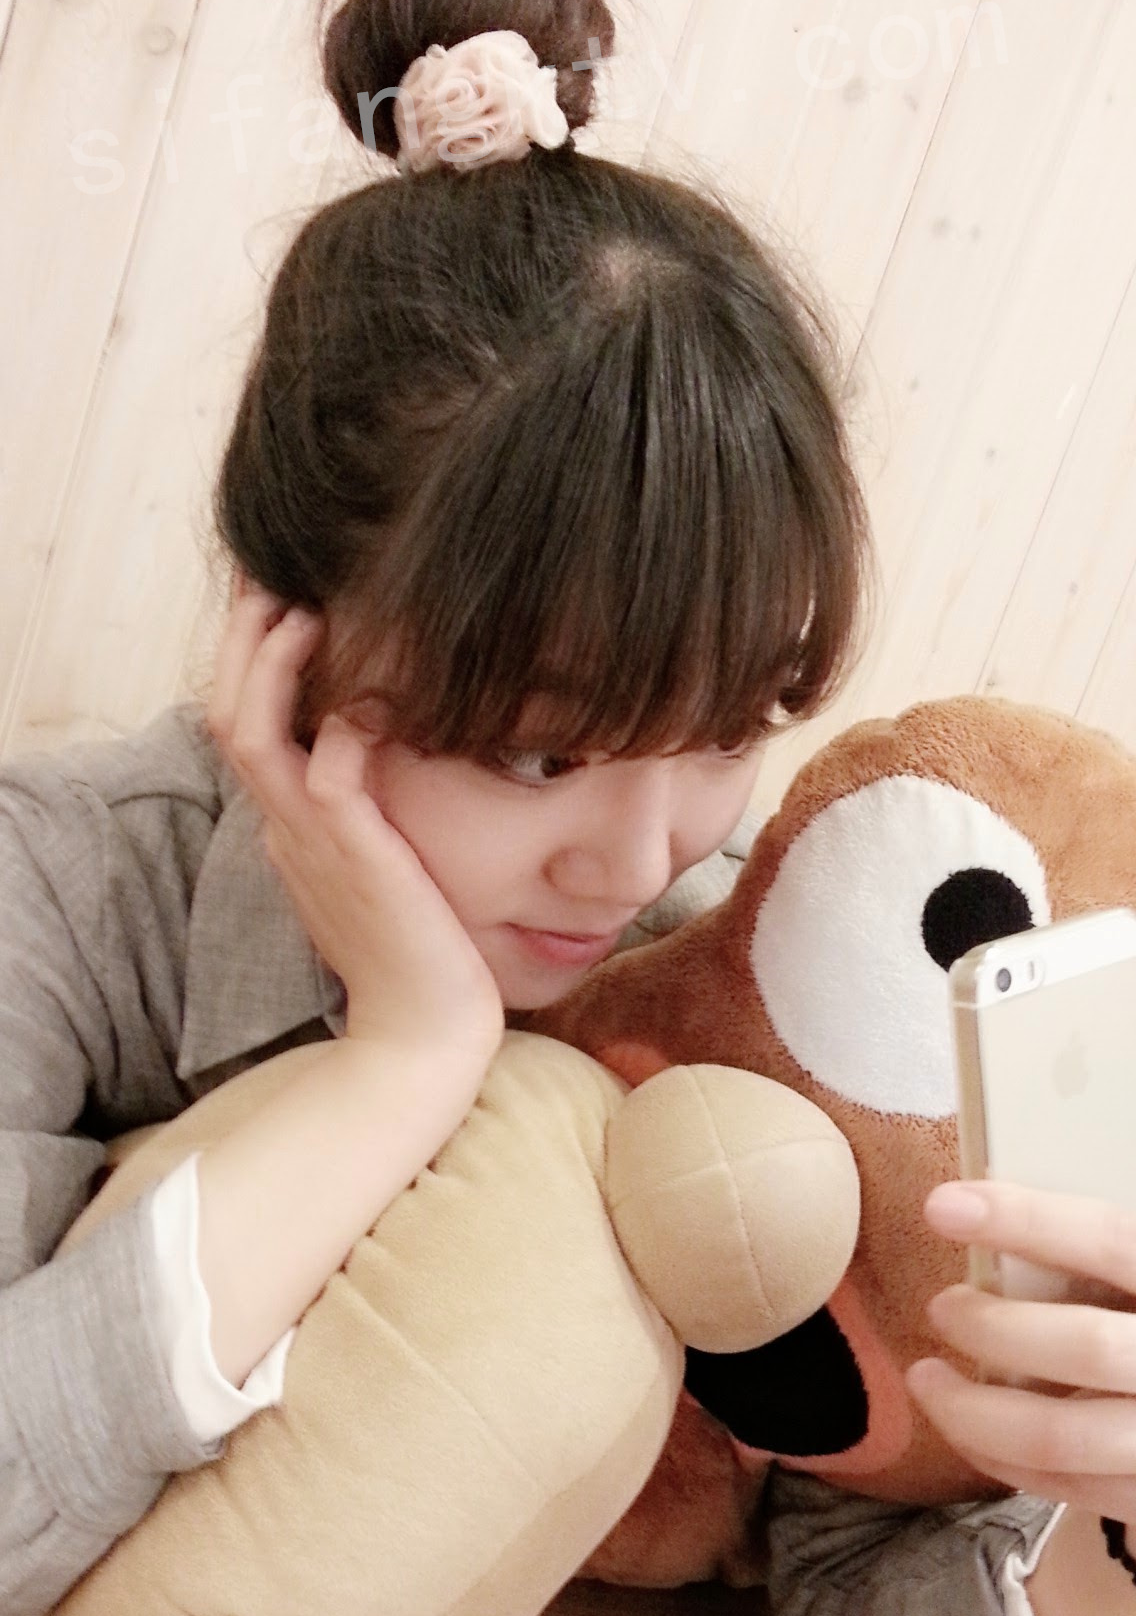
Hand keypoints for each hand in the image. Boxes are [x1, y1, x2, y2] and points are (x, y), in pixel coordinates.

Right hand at [206, 570, 504, 1065]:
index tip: (282, 605)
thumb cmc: (424, 955)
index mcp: (291, 830)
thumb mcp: (388, 869)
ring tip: (304, 609)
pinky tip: (374, 694)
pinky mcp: (355, 859)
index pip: (249, 726)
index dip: (253, 662)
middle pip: (228, 714)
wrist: (428, 1037)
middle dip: (241, 642)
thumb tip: (396, 754)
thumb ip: (376, 815)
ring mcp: (310, 845)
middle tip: (271, 579)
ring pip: (253, 732)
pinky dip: (346, 725)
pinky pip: (328, 774)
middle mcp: (286, 830)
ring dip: (271, 664)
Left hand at [907, 1179, 1135, 1534]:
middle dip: (994, 1328)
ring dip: (972, 1410)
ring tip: (927, 1379)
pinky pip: (1059, 1485)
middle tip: (941, 1308)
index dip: (1027, 1219)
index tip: (943, 1206)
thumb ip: (1093, 1258)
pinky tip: (964, 1427)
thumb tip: (975, 1209)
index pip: (1113, 1240)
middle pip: (1087, 1347)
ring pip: (1059, 1434)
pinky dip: (995, 1455)